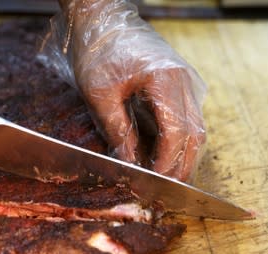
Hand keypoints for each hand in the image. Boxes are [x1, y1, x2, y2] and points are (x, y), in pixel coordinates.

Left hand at [42, 0, 206, 180]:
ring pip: (194, 130)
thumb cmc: (98, 52)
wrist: (103, 22)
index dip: (167, 162)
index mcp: (167, 80)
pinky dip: (177, 142)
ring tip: (161, 179)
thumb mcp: (100, 94)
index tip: (154, 183)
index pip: (177, 132)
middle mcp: (185, 82)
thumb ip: (117, 130)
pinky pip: (186, 121)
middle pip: (194, 135)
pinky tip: (161, 156)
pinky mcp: (179, 86)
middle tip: (162, 191)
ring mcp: (186, 83)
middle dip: (179, 167)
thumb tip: (128, 163)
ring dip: (180, 157)